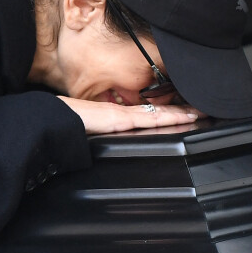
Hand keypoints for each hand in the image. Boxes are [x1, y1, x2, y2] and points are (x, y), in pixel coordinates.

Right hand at [58, 96, 200, 134]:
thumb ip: (100, 134)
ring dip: (180, 113)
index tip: (183, 113)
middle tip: (201, 111)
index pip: (146, 115)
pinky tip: (183, 117)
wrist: (50, 119)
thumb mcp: (86, 132)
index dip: (165, 113)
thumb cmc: (64, 125)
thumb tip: (105, 142)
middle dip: (179, 111)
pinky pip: (150, 118)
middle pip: (156, 112)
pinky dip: (169, 116)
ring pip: (158, 113)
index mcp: (115, 116)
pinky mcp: (119, 119)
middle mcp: (121, 113)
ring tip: (199, 113)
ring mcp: (122, 114)